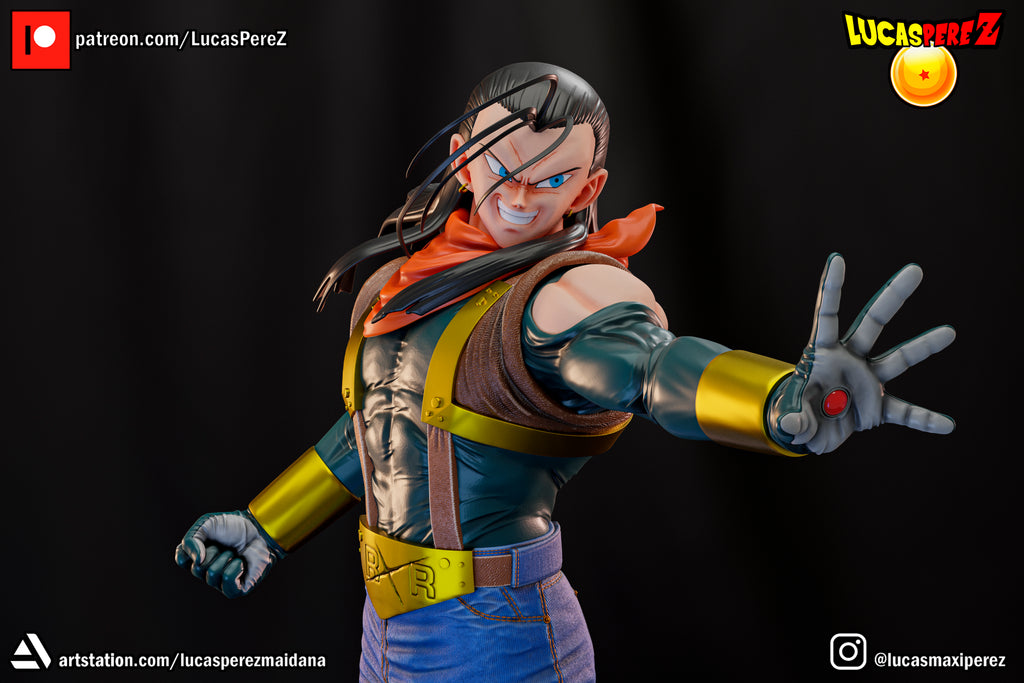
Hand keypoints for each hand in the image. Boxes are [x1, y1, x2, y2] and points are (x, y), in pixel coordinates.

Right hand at [174, 510, 282, 597]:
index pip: (181, 560)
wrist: (259, 530)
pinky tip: (241, 562)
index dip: (192, 548)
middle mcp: (205, 573)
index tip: (205, 538)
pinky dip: (235, 567)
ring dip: (225, 557)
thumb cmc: (234, 527)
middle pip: (197, 568)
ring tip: (234, 552)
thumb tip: (196, 561)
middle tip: (225, 545)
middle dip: (213, 551)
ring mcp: (219, 583)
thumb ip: (191, 540)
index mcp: (196, 558)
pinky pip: (227, 581)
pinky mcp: (234, 590)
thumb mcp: (206, 524)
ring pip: (211, 575)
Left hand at [769, 253, 954, 454]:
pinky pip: (904, 412)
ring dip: (923, 346)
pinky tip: (946, 425)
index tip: (837, 259)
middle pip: (872, 323)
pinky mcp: (877, 408)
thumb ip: (793, 420)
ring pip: (898, 358)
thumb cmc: (797, 414)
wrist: (810, 431)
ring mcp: (866, 381)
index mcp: (822, 353)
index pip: (827, 316)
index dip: (831, 289)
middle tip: (915, 270)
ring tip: (950, 332)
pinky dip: (922, 419)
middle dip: (892, 297)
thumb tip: (794, 426)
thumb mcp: (789, 417)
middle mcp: (849, 359)